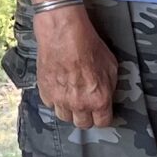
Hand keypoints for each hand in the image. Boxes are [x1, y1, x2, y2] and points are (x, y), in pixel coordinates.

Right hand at [34, 4, 116, 129]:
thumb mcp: (111, 65)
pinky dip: (54, 98)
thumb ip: (109, 86)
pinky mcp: (45, 92)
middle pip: (82, 124)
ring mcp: (60, 100)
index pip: (102, 123)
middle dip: (85, 115)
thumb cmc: (88, 45)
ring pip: (64, 117)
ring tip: (70, 97)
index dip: (102, 116)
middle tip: (85, 104)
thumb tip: (107, 93)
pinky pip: (50, 104)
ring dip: (69, 109)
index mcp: (98, 99)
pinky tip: (59, 87)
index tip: (100, 111)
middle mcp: (79, 104)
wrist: (63, 33)